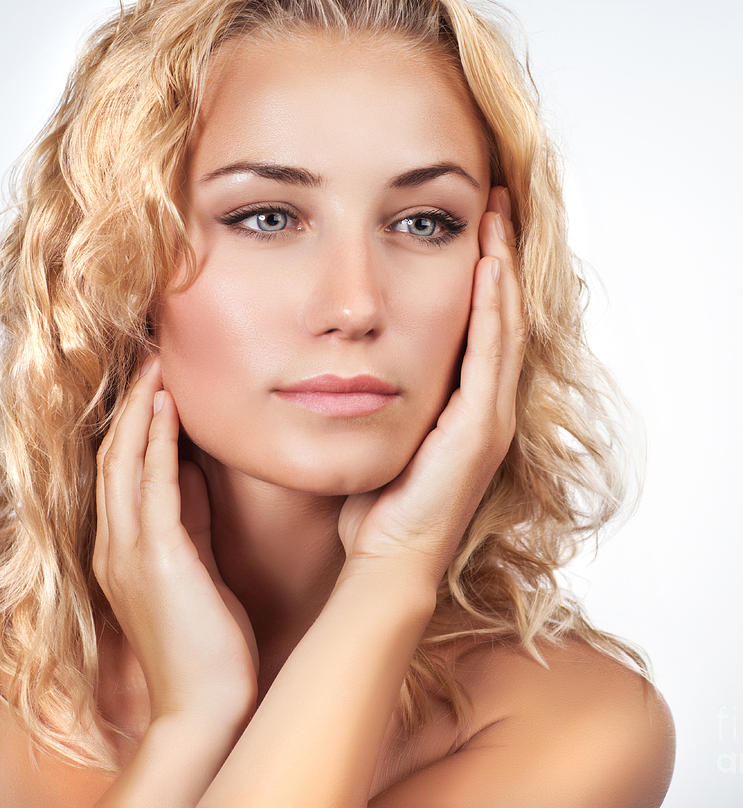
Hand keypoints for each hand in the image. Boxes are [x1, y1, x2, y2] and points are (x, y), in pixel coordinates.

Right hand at [93, 357, 259, 722]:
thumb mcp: (196, 567)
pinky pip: (152, 485)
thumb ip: (189, 521)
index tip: (156, 382)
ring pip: (125, 462)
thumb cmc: (209, 640)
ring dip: (141, 409)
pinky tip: (168, 407)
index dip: (135, 423)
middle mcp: (117, 546)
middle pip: (115, 457)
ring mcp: (131, 552)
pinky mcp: (158, 558)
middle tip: (152, 358)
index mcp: (126, 550)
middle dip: (133, 405)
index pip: (123, 472)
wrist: (209, 703)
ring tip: (157, 366)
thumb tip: (196, 473)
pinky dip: (156, 441)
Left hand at [338, 185, 524, 590]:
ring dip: (501, 269)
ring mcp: (490, 417)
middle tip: (497, 203)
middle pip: (504, 316)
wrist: (387, 559)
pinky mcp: (479, 428)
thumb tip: (351, 358)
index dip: (486, 274)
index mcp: (468, 407)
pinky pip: (489, 353)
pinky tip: (486, 266)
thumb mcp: (384, 434)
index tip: (476, 226)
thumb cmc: (377, 504)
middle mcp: (490, 407)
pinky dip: (491, 307)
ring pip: (504, 326)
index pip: (485, 326)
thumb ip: (382, 393)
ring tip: (496, 217)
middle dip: (501, 257)